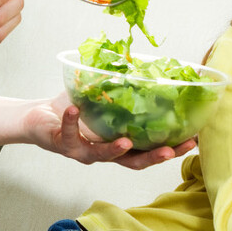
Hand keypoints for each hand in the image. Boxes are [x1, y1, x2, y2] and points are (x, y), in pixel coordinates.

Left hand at [28, 95, 196, 169]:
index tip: (191, 141)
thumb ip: (124, 89)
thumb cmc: (75, 108)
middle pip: (132, 162)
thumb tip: (151, 68)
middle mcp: (104, 153)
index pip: (149, 150)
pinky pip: (68, 134)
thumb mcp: (103, 97)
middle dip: (153, 157)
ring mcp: (83, 151)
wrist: (39, 117)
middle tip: (169, 151)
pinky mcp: (61, 144)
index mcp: (118, 143)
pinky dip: (72, 121)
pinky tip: (75, 109)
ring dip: (114, 149)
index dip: (170, 149)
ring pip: (101, 156)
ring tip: (125, 141)